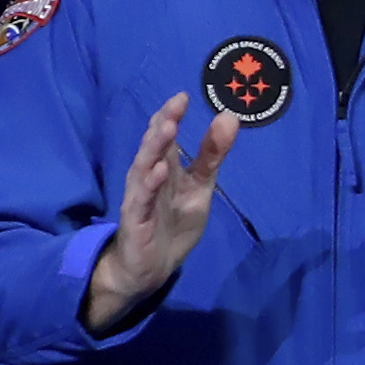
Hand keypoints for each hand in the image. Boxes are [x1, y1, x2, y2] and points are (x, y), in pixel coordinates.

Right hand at [82, 95, 234, 332]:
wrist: (152, 268)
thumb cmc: (173, 223)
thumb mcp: (200, 187)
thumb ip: (212, 155)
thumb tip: (229, 117)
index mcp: (164, 167)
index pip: (165, 136)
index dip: (171, 116)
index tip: (184, 96)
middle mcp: (148, 177)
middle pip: (153, 146)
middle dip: (163, 124)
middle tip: (176, 104)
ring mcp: (140, 198)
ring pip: (143, 168)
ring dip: (154, 147)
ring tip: (166, 127)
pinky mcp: (135, 221)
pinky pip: (140, 199)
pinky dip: (149, 184)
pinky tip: (160, 170)